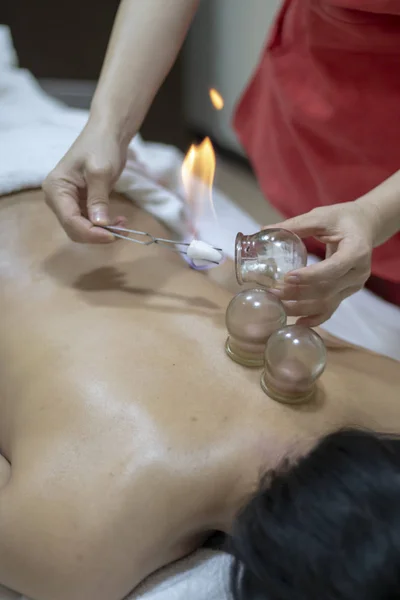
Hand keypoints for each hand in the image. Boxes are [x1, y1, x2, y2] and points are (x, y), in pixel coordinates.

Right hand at [43, 121, 127, 242]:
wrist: (107, 133)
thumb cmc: (101, 146)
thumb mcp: (101, 172)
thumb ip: (98, 199)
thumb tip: (99, 225)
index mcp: (56, 188)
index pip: (70, 220)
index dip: (91, 233)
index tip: (113, 235)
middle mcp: (57, 198)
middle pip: (74, 228)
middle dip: (97, 234)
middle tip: (122, 230)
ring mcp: (68, 202)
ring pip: (82, 228)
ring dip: (102, 232)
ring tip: (123, 224)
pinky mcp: (80, 203)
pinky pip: (89, 222)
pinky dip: (104, 225)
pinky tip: (118, 220)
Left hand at [267, 201, 379, 325]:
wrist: (364, 226)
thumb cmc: (342, 218)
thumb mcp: (321, 216)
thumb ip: (296, 225)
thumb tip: (264, 230)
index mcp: (357, 250)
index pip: (334, 268)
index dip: (310, 275)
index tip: (287, 277)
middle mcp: (358, 272)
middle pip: (327, 289)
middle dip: (298, 293)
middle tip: (273, 292)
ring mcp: (354, 285)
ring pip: (327, 302)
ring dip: (301, 307)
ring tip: (278, 305)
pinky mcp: (347, 292)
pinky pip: (331, 308)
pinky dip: (314, 318)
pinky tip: (298, 322)